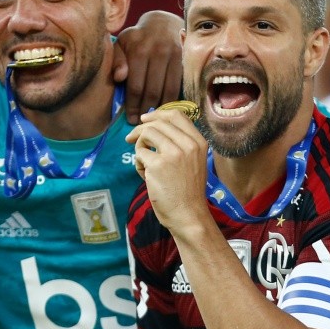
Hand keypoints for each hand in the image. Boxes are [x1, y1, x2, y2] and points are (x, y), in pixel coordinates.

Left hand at [114, 10, 183, 124]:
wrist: (163, 23)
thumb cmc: (138, 39)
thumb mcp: (122, 45)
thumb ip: (117, 61)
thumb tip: (119, 78)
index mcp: (138, 49)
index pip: (136, 85)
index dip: (133, 106)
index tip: (131, 119)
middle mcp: (157, 51)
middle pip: (152, 91)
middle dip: (146, 110)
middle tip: (142, 124)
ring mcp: (174, 55)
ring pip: (168, 90)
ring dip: (161, 108)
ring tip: (154, 119)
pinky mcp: (185, 60)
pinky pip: (179, 85)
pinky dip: (173, 99)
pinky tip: (167, 109)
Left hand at [125, 107, 208, 233]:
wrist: (188, 215)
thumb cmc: (188, 191)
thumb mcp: (194, 162)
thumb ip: (180, 143)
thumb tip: (153, 124)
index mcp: (199, 142)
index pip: (177, 115)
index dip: (158, 114)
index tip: (145, 119)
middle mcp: (188, 144)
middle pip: (158, 123)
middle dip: (140, 128)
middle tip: (130, 138)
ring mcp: (173, 153)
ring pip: (147, 134)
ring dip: (139, 146)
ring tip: (143, 163)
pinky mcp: (157, 165)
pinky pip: (139, 154)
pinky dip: (138, 164)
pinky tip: (145, 176)